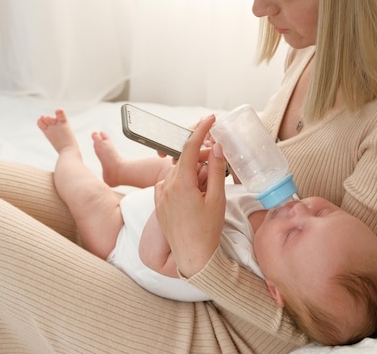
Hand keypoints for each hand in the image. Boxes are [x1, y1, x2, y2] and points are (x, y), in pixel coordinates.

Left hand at [153, 115, 226, 277]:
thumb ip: (214, 169)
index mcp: (181, 183)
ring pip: (179, 173)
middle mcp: (166, 186)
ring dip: (194, 175)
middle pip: (185, 161)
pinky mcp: (159, 203)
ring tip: (207, 195)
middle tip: (216, 174)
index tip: (211, 119)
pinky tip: (195, 200)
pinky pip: (172, 185)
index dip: (201, 130)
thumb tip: (216, 146)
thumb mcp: (217, 198)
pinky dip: (184, 185)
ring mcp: (160, 195)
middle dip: (202, 161)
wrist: (193, 257)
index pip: (189, 147)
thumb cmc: (208, 230)